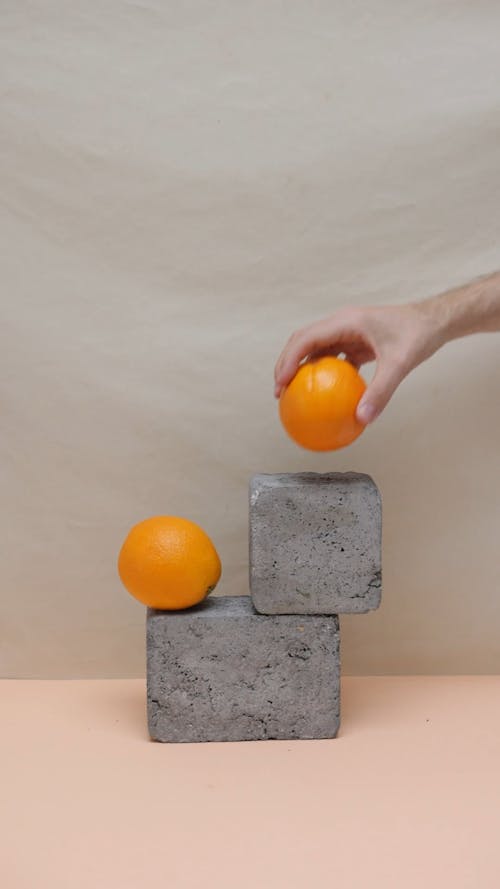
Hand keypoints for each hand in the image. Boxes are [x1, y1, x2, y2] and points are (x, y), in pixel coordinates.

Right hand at [274, 303, 442, 423]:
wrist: (434, 321)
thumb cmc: (418, 335)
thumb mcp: (400, 364)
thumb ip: (381, 391)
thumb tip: (362, 419)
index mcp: (346, 321)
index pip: (307, 339)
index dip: (289, 360)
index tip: (281, 382)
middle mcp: (341, 323)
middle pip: (303, 341)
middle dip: (286, 364)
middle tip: (279, 392)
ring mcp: (347, 332)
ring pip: (314, 349)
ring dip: (301, 369)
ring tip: (293, 395)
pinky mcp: (355, 342)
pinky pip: (332, 359)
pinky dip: (323, 375)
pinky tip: (323, 397)